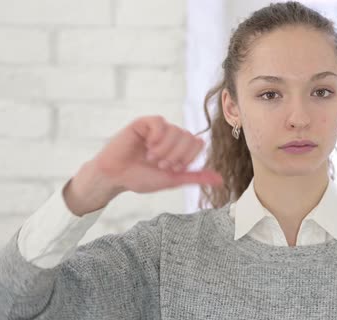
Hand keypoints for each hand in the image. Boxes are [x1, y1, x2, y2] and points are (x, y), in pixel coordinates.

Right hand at [63, 115, 222, 215]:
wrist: (116, 177)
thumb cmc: (141, 178)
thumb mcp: (173, 180)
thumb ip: (196, 177)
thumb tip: (221, 180)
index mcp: (180, 148)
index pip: (198, 143)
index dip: (187, 158)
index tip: (172, 169)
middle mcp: (171, 136)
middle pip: (188, 137)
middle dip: (176, 156)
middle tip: (159, 164)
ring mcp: (158, 129)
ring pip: (175, 130)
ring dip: (164, 149)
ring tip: (150, 158)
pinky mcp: (143, 123)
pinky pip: (160, 122)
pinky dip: (157, 137)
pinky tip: (148, 145)